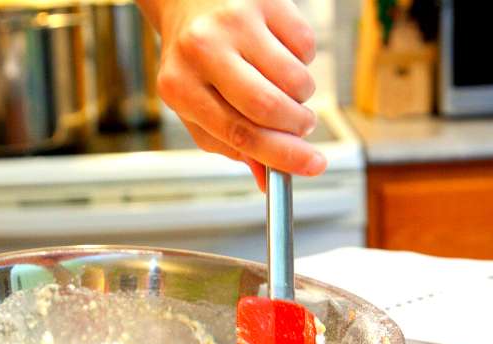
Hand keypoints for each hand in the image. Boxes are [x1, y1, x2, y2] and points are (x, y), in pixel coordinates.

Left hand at [140, 0, 325, 189]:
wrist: (186, 0)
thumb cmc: (193, 61)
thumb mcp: (197, 106)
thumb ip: (229, 144)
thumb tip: (267, 177)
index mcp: (179, 87)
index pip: (239, 134)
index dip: (282, 156)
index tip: (313, 166)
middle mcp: (202, 50)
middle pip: (268, 107)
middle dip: (296, 128)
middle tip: (302, 127)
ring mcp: (234, 21)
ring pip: (294, 78)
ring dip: (302, 96)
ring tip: (285, 89)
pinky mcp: (263, 0)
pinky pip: (305, 45)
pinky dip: (303, 60)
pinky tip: (280, 55)